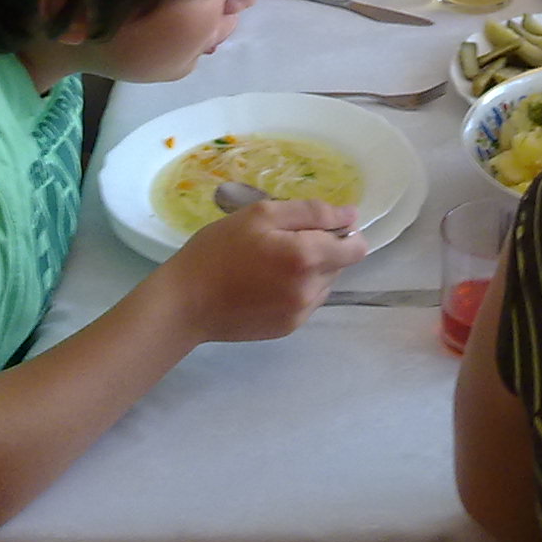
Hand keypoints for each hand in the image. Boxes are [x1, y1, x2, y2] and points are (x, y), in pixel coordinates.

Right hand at [162, 199, 368, 343]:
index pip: (357, 247)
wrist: (185, 303)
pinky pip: (308, 302)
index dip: (345, 232)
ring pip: (325, 284)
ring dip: (311, 270)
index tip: (318, 226)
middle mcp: (311, 289)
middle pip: (341, 264)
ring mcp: (300, 313)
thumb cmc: (219, 250)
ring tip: (272, 264)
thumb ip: (311, 212)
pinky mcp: (288, 329)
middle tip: (283, 241)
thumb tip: (351, 215)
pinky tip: (266, 283)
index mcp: (307, 257)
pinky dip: (297, 289)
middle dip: (323, 249)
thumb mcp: (261, 215)